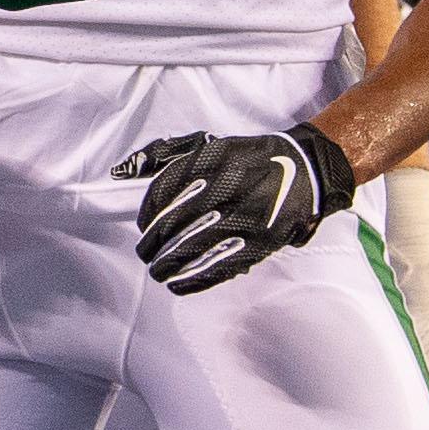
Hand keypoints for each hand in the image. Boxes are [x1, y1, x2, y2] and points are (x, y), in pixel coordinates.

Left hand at [115, 123, 354, 293]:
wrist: (306, 171)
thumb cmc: (248, 157)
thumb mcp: (208, 144)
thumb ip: (163, 153)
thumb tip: (122, 171)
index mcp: (213, 160)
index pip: (167, 189)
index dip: (149, 211)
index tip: (141, 225)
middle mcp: (229, 187)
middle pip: (179, 220)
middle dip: (155, 242)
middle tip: (144, 253)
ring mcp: (247, 216)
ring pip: (198, 246)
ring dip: (171, 264)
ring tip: (157, 271)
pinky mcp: (262, 241)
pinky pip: (223, 264)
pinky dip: (197, 279)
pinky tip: (179, 285)